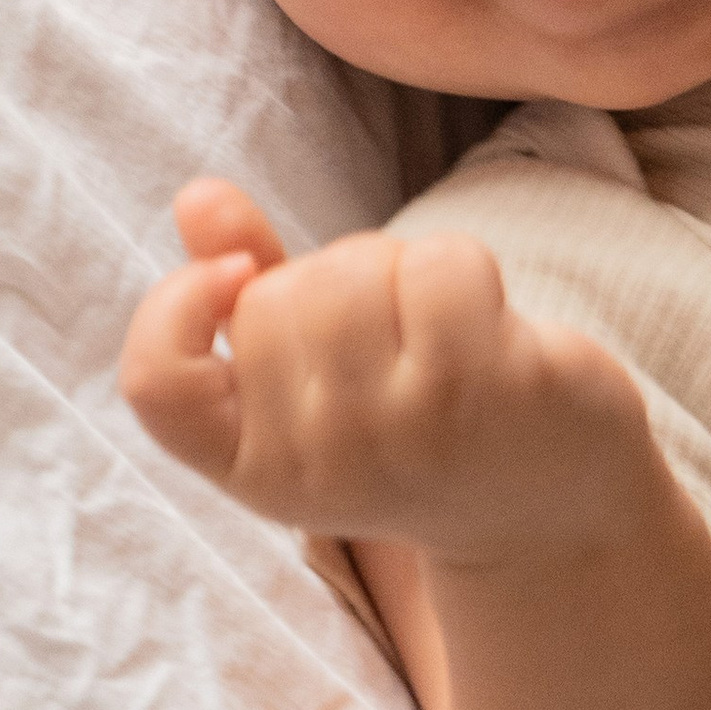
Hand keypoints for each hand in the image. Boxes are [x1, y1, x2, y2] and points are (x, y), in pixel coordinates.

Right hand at [119, 176, 649, 562]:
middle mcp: (321, 465)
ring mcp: (404, 432)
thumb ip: (244, 295)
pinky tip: (487, 324)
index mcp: (255, 469)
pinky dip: (464, 266)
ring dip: (398, 267)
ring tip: (432, 328)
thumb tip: (195, 197)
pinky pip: (440, 263)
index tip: (236, 278)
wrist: (551, 512)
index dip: (174, 309)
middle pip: (272, 298)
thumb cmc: (417, 427)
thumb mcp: (318, 382)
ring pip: (355, 271)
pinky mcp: (485, 390)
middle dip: (329, 277)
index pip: (158, 384)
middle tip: (386, 331)